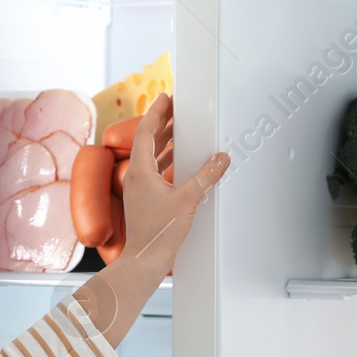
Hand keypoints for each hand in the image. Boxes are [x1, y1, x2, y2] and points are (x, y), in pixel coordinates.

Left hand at [119, 93, 227, 271]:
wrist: (146, 259)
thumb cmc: (159, 233)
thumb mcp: (188, 200)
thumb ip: (206, 177)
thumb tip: (220, 159)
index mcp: (140, 171)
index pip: (145, 132)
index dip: (156, 112)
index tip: (165, 98)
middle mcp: (136, 176)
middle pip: (148, 140)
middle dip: (162, 122)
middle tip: (176, 107)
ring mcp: (140, 188)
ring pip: (151, 155)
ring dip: (166, 140)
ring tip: (181, 127)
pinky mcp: (146, 197)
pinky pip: (156, 170)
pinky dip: (167, 159)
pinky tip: (180, 159)